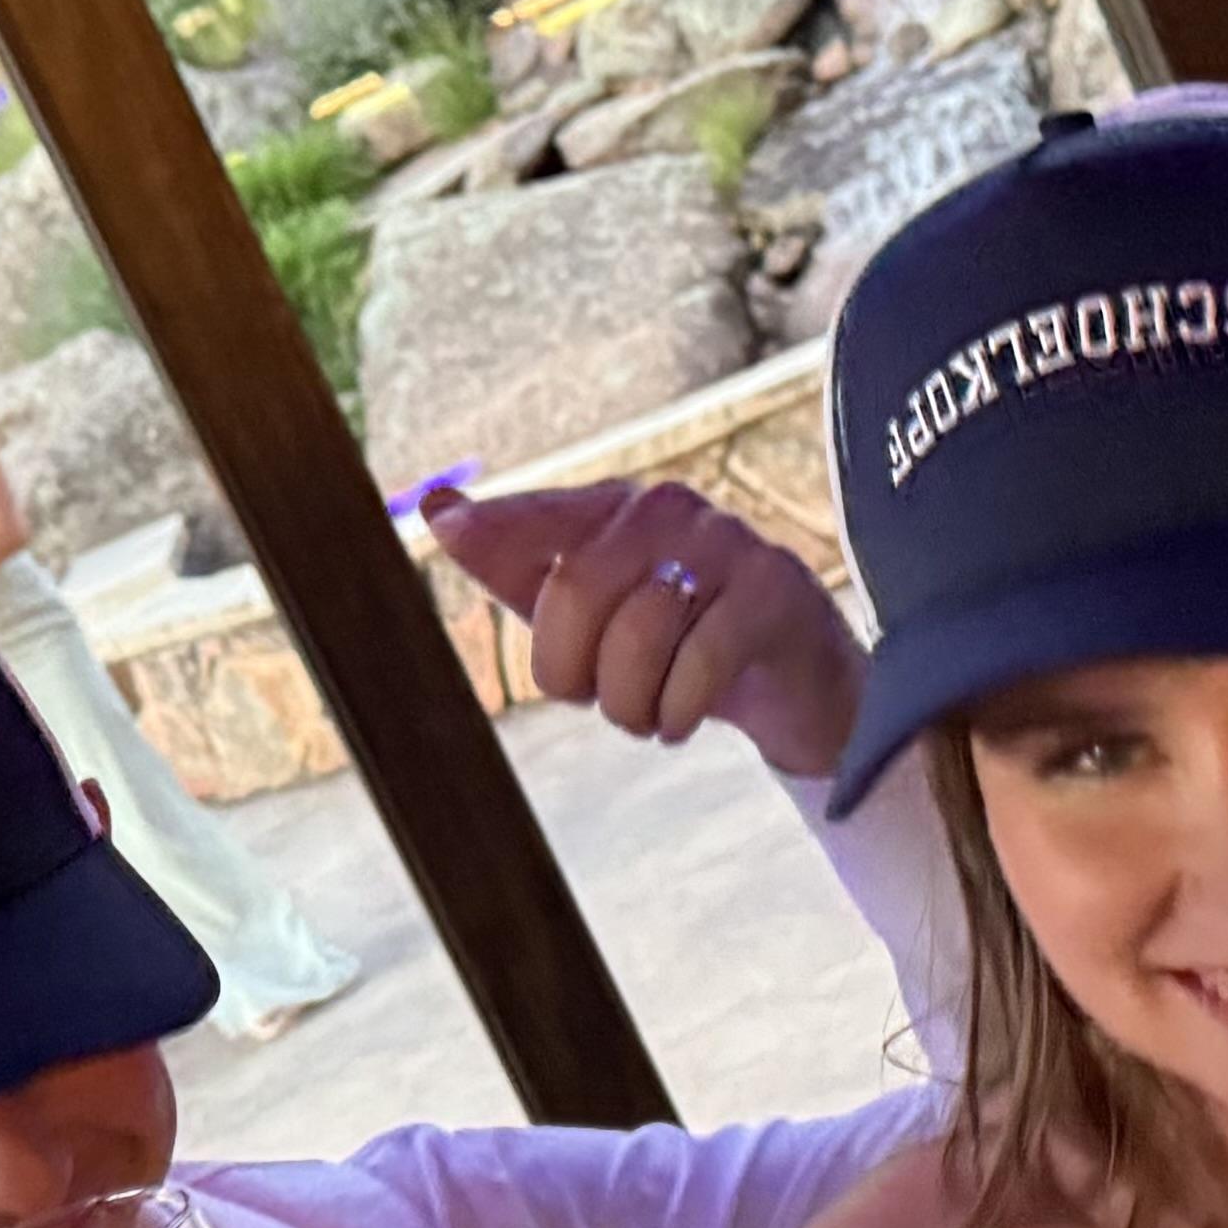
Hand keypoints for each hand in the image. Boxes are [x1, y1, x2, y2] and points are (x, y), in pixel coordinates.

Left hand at [424, 479, 862, 781]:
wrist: (791, 683)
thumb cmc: (677, 644)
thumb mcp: (589, 613)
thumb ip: (517, 565)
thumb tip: (436, 509)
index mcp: (616, 511)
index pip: (541, 516)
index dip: (494, 525)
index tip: (444, 525)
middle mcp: (669, 510)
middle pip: (579, 588)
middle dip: (575, 671)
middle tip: (600, 701)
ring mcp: (728, 544)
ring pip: (639, 633)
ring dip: (632, 704)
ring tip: (650, 714)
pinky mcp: (774, 592)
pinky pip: (699, 663)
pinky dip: (678, 712)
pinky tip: (682, 718)